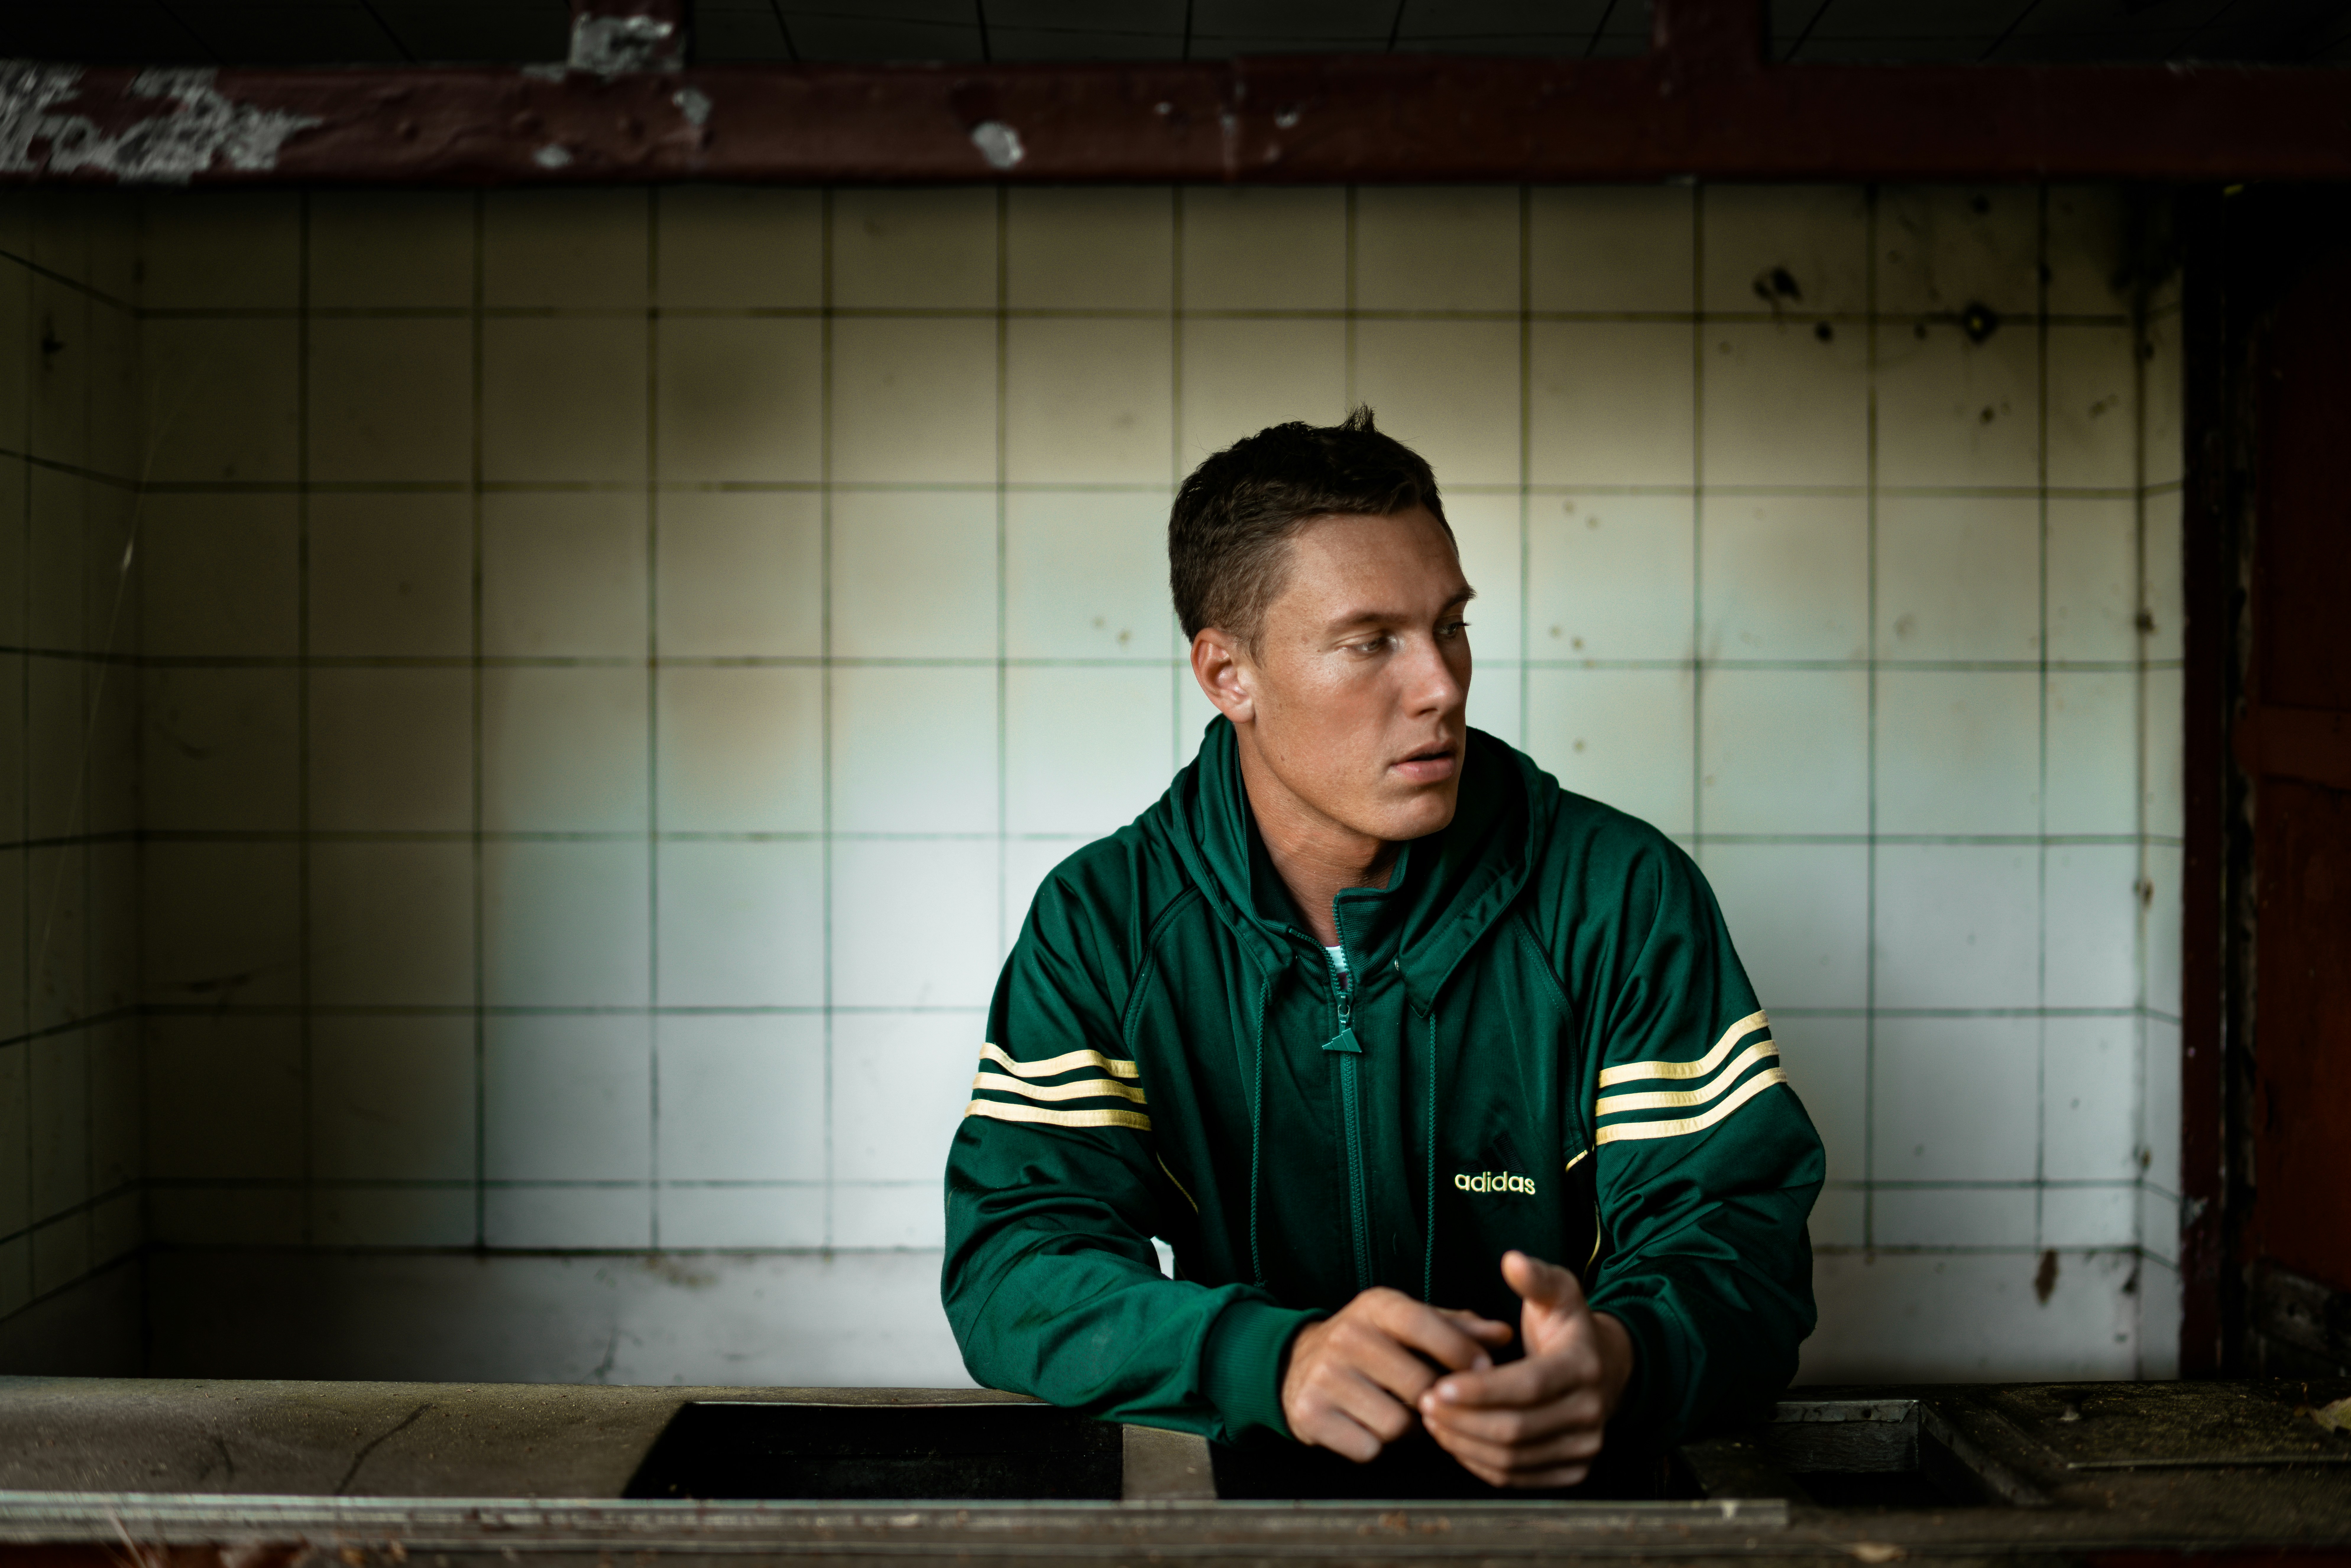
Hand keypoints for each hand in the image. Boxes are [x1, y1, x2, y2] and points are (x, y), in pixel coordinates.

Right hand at [1280, 1287, 1514, 1462]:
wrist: (1296, 1365)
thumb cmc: (1371, 1345)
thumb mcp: (1408, 1324)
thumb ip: (1457, 1329)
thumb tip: (1503, 1334)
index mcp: (1375, 1306)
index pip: (1425, 1324)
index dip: (1460, 1352)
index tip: (1485, 1372)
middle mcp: (1346, 1335)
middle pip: (1419, 1386)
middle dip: (1435, 1403)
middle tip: (1432, 1402)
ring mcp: (1324, 1376)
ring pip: (1397, 1425)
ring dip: (1408, 1430)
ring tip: (1399, 1412)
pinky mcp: (1310, 1413)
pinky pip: (1369, 1447)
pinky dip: (1376, 1444)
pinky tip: (1368, 1425)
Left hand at [1417, 1251, 1635, 1487]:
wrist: (1605, 1369)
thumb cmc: (1568, 1327)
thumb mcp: (1558, 1292)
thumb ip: (1534, 1277)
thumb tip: (1512, 1260)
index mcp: (1584, 1366)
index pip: (1528, 1386)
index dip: (1481, 1390)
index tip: (1439, 1386)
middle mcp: (1590, 1412)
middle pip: (1516, 1428)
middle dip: (1464, 1419)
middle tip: (1424, 1402)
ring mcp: (1583, 1446)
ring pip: (1514, 1458)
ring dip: (1465, 1443)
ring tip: (1432, 1420)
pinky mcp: (1571, 1471)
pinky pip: (1518, 1477)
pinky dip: (1480, 1464)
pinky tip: (1455, 1440)